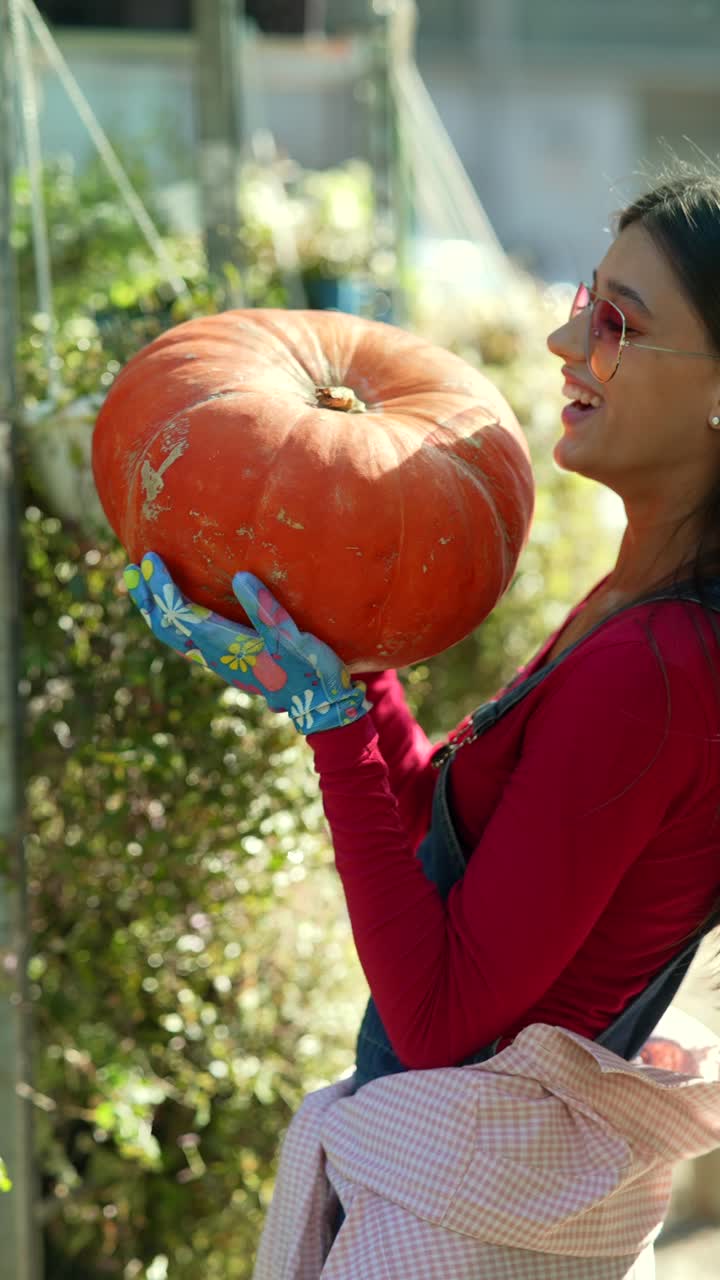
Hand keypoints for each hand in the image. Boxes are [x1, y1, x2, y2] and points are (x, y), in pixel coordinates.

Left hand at [123, 552, 370, 733]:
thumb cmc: (310, 669)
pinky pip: (186, 640)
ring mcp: (217, 660)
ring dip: (155, 610)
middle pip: (166, 626)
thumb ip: (266, 609)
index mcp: (224, 644)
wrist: (318, 705)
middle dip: (147, 597)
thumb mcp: (293, 638)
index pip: (179, 613)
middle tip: (130, 569)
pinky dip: (172, 621)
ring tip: (142, 585)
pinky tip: (177, 610)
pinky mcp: (225, 662)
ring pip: (173, 636)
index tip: (149, 559)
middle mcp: (213, 654)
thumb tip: (240, 577)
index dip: (162, 585)